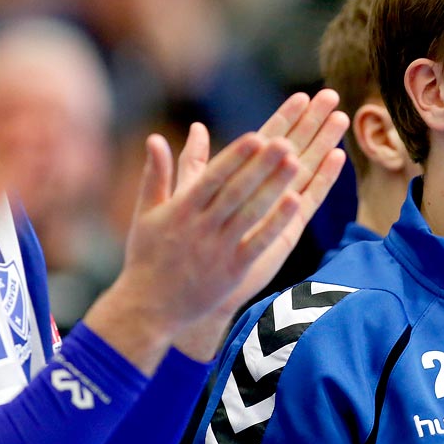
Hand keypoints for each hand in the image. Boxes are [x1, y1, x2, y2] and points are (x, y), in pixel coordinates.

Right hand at [86, 93, 343, 371]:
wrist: (147, 308)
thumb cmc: (146, 257)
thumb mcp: (146, 213)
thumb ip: (156, 174)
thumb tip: (155, 138)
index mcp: (180, 210)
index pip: (211, 177)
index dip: (235, 156)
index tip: (256, 135)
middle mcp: (200, 227)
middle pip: (236, 191)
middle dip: (261, 165)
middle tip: (287, 142)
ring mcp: (217, 249)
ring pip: (250, 213)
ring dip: (274, 187)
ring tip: (297, 163)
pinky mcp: (231, 270)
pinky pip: (257, 243)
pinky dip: (275, 223)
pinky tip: (296, 202)